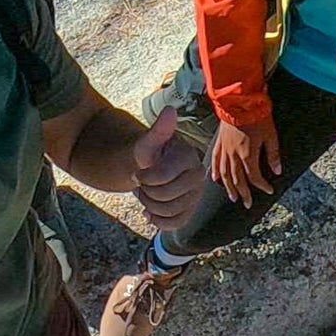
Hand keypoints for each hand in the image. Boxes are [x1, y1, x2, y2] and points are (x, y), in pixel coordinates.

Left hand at [129, 106, 204, 229]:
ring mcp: (196, 194)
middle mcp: (198, 176)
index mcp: (189, 157)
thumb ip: (158, 129)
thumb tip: (170, 110)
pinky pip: (173, 224)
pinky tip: (149, 211)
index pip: (161, 177)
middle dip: (145, 192)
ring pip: (168, 212)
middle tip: (141, 184)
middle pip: (164, 197)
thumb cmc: (149, 153)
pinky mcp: (191, 210)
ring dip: (149, 206)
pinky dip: (157, 220)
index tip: (137, 173)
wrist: (151, 168)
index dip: (143, 179)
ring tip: (145, 194)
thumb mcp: (148, 142)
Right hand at [210, 117, 281, 208]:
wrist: (239, 100)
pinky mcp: (219, 141)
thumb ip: (273, 155)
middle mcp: (234, 155)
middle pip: (238, 180)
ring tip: (233, 197)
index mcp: (248, 155)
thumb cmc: (257, 116)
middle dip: (244, 193)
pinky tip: (215, 179)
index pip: (254, 177)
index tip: (269, 190)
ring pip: (225, 174)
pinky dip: (215, 171)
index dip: (262, 186)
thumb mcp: (271, 135)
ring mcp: (225, 149)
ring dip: (229, 187)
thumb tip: (278, 171)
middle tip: (247, 203)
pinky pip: (215, 160)